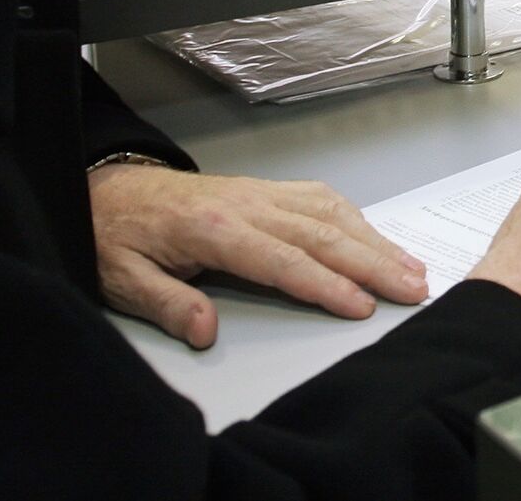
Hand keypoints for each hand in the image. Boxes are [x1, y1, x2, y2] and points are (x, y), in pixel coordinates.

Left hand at [88, 166, 428, 349]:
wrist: (108, 188)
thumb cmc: (117, 234)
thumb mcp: (123, 279)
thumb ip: (168, 304)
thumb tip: (205, 331)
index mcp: (214, 229)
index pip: (283, 261)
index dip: (326, 285)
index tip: (362, 306)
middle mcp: (248, 205)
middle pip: (322, 234)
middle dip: (373, 263)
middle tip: (413, 287)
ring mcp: (261, 193)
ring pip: (330, 213)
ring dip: (374, 240)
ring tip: (411, 266)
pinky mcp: (265, 190)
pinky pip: (320, 199)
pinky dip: (355, 218)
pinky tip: (374, 237)